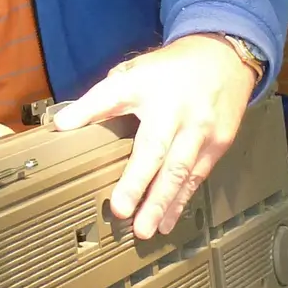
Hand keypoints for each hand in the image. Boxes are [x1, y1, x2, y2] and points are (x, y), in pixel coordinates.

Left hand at [52, 34, 257, 238]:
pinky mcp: (219, 144)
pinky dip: (181, 200)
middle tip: (124, 214)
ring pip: (181, 171)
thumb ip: (99, 99)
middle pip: (157, 151)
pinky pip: (196, 177)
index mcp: (148, 87)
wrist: (223, 58)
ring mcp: (202, 129)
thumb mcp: (132, 74)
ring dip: (163, 203)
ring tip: (147, 230)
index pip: (113, 98)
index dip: (91, 114)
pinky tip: (168, 220)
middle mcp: (177, 110)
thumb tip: (63, 124)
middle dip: (140, 185)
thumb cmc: (170, 71)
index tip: (67, 130)